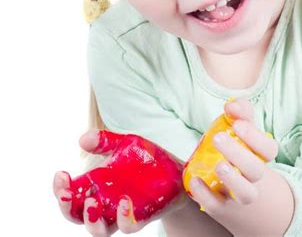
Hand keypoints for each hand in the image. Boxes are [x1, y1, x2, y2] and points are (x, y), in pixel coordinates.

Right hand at [53, 129, 187, 233]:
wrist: (175, 170)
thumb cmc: (146, 159)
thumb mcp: (125, 143)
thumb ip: (105, 141)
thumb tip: (82, 140)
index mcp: (96, 184)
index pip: (70, 194)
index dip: (60, 188)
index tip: (61, 173)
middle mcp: (104, 202)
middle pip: (76, 216)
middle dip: (67, 208)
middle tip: (66, 194)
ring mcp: (121, 212)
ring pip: (98, 230)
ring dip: (91, 220)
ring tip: (91, 202)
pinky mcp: (141, 216)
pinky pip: (128, 226)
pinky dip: (124, 218)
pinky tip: (125, 202)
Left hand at [187, 99, 278, 223]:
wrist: (242, 199)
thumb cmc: (240, 154)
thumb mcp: (244, 132)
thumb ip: (241, 113)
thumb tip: (232, 105)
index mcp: (262, 158)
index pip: (269, 149)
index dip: (255, 137)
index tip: (237, 124)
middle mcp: (255, 179)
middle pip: (255, 170)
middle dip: (239, 154)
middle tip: (218, 138)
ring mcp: (239, 196)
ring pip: (245, 194)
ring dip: (232, 179)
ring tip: (218, 165)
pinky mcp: (223, 209)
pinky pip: (216, 206)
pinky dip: (206, 195)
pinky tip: (195, 180)